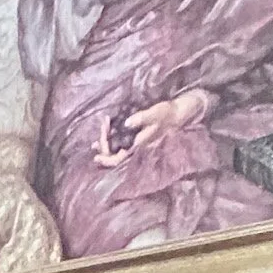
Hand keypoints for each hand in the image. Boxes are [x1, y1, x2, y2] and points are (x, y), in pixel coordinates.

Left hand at [93, 89, 211, 166]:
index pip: (118, 160)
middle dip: (104, 142)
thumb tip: (126, 123)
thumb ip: (141, 118)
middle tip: (104, 124)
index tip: (96, 155)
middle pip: (112, 154)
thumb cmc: (167, 114)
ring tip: (104, 125)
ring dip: (105, 139)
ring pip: (114, 148)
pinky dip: (110, 136)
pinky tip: (106, 129)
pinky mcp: (134, 136)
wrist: (177, 114)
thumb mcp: (155, 113)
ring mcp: (133, 143)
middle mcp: (133, 148)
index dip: (106, 160)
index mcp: (137, 146)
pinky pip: (118, 140)